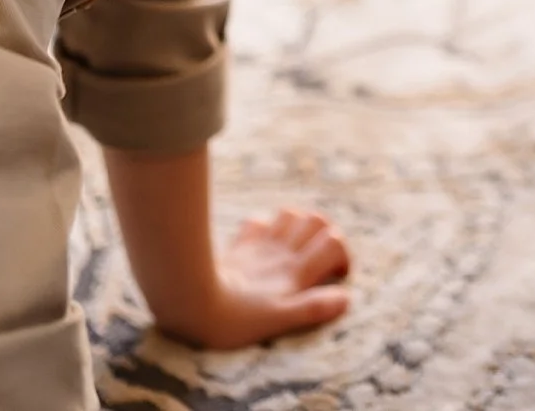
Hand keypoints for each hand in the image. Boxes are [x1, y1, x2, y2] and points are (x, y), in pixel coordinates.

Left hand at [153, 206, 351, 348]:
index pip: (334, 242)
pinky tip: (264, 243)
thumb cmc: (234, 319)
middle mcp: (281, 252)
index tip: (337, 275)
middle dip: (326, 232)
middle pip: (317, 220)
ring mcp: (259, 246)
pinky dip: (267, 227)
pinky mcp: (238, 247)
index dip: (342, 254)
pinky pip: (258, 223)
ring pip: (290, 214)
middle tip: (321, 257)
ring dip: (300, 225)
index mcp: (295, 271)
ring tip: (298, 247)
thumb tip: (346, 299)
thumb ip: (314, 308)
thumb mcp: (279, 320)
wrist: (188, 301)